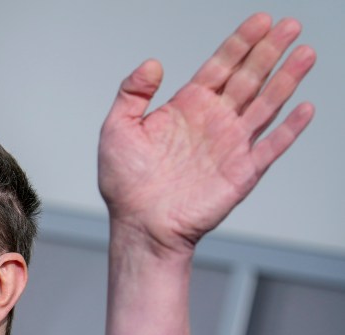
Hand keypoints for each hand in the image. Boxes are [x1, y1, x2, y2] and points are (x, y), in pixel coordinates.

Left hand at [98, 13, 315, 254]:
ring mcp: (230, 146)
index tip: (260, 20)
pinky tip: (305, 107)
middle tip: (290, 24)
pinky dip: (290, 129)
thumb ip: (132, 93)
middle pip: (248, 78)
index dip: (241, 42)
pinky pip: (271, 146)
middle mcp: (213, 122)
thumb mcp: (117, 129)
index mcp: (187, 108)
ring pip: (265, 105)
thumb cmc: (125, 183)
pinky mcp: (241, 172)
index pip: (220, 66)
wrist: (140, 225)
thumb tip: (152, 63)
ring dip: (287, 80)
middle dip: (270, 50)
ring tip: (305, 53)